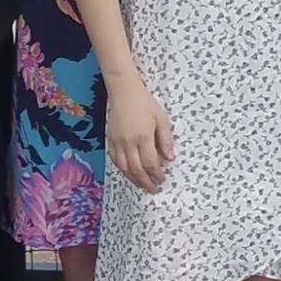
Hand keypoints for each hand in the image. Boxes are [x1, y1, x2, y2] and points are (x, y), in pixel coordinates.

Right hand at [106, 77, 174, 192]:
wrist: (124, 92)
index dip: (156, 174)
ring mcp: (117, 142)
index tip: (162, 179)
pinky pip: (115, 161)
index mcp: (143, 136)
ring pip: (124, 168)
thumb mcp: (161, 119)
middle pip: (136, 170)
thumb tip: (169, 158)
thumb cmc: (145, 103)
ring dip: (134, 179)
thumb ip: (165, 140)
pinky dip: (123, 170)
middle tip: (153, 188)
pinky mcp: (110, 140)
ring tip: (142, 184)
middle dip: (146, 182)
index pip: (150, 163)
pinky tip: (130, 173)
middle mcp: (128, 142)